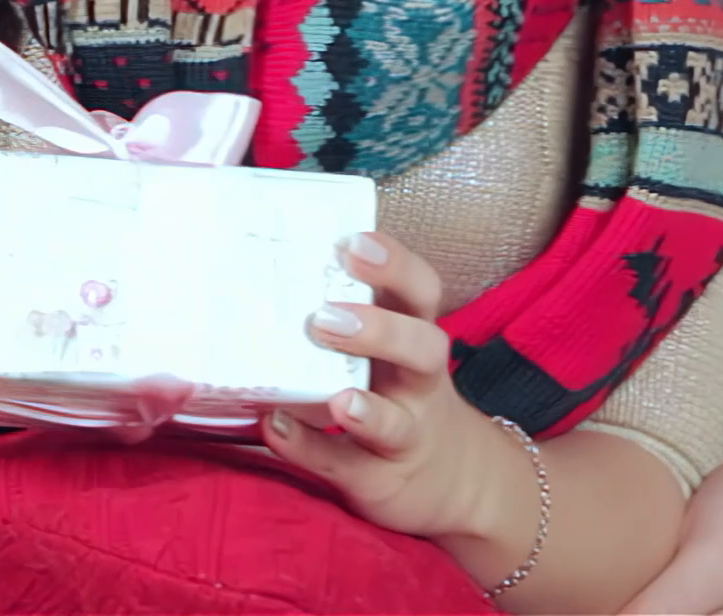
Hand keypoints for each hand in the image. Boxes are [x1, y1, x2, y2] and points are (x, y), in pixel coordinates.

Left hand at [261, 231, 504, 540]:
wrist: (449, 479)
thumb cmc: (398, 389)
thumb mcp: (391, 345)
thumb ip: (351, 308)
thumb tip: (273, 261)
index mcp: (416, 333)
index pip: (420, 289)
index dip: (394, 264)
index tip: (353, 242)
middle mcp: (418, 382)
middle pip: (423, 348)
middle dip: (380, 330)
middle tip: (326, 316)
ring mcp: (405, 434)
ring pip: (398, 422)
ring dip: (367, 410)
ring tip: (337, 398)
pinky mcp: (378, 479)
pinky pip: (346, 466)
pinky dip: (309, 448)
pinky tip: (277, 428)